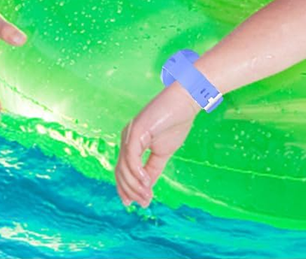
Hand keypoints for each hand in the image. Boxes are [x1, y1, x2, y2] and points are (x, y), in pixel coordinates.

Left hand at [115, 83, 199, 207]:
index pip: (122, 170)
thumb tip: (146, 188)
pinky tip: (146, 182)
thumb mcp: (164, 152)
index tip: (137, 205)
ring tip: (147, 195)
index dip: (126, 189)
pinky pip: (131, 155)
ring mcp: (130, 132)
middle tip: (144, 203)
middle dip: (130, 190)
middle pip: (120, 171)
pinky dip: (136, 171)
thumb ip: (153, 168)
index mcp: (131, 143)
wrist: (185, 101)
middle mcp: (127, 137)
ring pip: (124, 166)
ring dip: (135, 185)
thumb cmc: (176, 122)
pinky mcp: (137, 129)